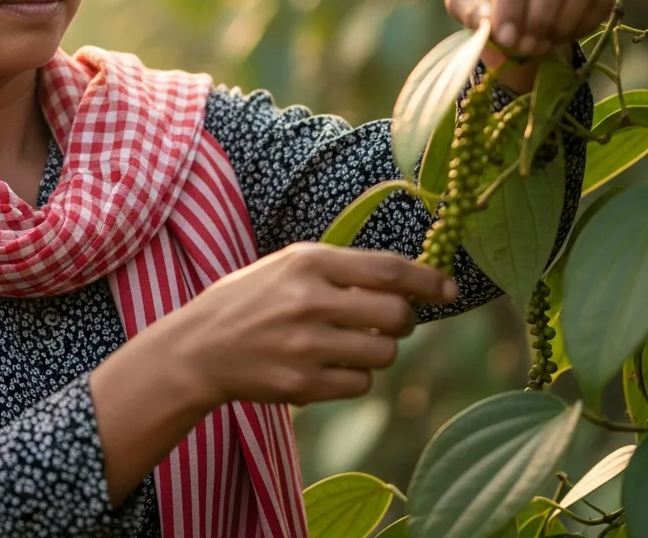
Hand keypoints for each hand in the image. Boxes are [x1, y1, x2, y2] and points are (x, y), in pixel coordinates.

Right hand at [169, 242, 456, 407]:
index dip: (427, 280)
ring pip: (384, 356)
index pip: (388, 270)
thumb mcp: (289, 265)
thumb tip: (410, 283)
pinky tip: (328, 366)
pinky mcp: (303, 384)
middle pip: (397, 317)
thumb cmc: (252, 299)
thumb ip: (344, 269)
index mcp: (309, 262)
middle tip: (389, 322)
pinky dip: (355, 378)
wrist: (199, 347)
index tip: (448, 289)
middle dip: (403, 322)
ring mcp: (306, 346)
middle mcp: (309, 301)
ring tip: (350, 344)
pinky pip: (360, 385)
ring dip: (379, 352)